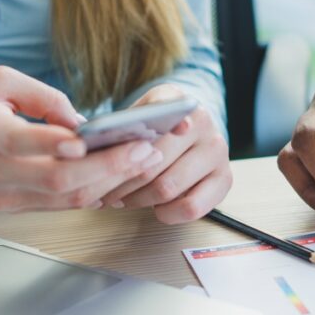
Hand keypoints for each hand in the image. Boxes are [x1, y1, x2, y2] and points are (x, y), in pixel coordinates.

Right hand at [0, 66, 161, 211]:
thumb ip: (41, 96)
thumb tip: (82, 119)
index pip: (34, 145)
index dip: (72, 148)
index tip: (111, 139)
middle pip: (61, 181)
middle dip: (111, 168)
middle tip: (147, 151)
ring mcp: (1, 194)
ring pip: (64, 199)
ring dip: (109, 184)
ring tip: (143, 162)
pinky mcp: (7, 205)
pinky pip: (56, 205)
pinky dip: (89, 193)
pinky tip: (116, 178)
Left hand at [99, 84, 231, 223]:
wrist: (195, 128)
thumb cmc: (158, 127)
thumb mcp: (139, 115)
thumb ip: (120, 127)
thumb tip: (90, 147)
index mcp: (178, 101)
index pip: (153, 124)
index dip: (129, 148)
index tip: (111, 163)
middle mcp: (203, 123)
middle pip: (153, 164)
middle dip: (121, 184)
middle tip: (100, 194)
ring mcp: (218, 151)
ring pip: (168, 188)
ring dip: (139, 200)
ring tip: (122, 200)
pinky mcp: (225, 179)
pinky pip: (191, 207)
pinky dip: (167, 213)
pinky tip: (156, 208)